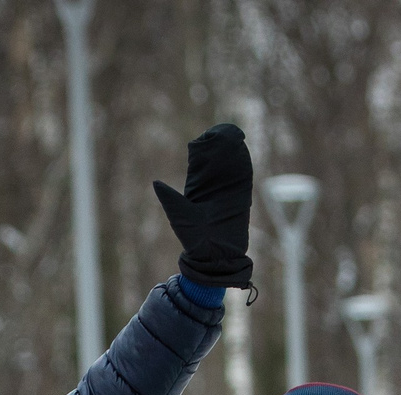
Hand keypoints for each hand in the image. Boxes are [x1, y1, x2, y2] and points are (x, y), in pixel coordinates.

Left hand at [153, 122, 253, 290]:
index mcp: (199, 191)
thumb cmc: (193, 239)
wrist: (212, 257)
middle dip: (221, 146)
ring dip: (234, 151)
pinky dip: (244, 162)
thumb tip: (156, 182)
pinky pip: (244, 177)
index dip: (205, 151)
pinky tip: (243, 148)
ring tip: (233, 134)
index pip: (203, 166)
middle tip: (221, 131)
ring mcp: (229, 194)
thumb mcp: (178, 214)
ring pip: (233, 167)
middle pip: (219, 163)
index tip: (205, 137)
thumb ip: (169, 197)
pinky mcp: (241, 199)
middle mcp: (215, 190)